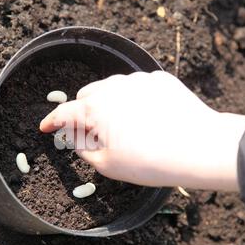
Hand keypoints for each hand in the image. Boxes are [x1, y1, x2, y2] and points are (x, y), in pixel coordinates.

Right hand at [40, 71, 244, 190]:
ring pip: (112, 88)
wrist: (199, 147)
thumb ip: (83, 148)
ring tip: (124, 128)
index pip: (64, 113)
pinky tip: (147, 118)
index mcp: (95, 109)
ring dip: (109, 105)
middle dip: (84, 113)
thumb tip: (76, 137)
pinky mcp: (160, 80)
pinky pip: (137, 87)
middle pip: (87, 97)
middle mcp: (113, 87)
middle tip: (94, 135)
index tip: (45, 127)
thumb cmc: (151, 161)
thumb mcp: (107, 164)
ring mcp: (138, 80)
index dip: (52, 121)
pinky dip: (133, 100)